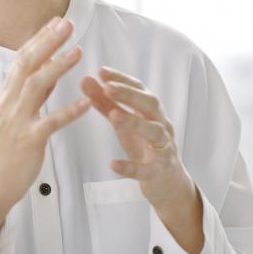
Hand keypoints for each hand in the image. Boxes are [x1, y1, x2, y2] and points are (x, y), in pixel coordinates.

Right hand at [0, 17, 90, 231]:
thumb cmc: (8, 146)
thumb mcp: (16, 111)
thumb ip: (33, 90)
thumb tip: (50, 65)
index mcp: (8, 93)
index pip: (23, 57)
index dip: (39, 38)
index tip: (57, 21)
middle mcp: (10, 102)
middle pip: (28, 64)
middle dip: (48, 42)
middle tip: (68, 24)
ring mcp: (18, 120)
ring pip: (36, 86)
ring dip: (58, 67)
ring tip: (78, 52)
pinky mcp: (28, 141)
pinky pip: (50, 123)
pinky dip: (68, 111)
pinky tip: (86, 103)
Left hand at [80, 67, 193, 208]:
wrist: (167, 181)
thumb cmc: (143, 144)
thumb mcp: (122, 121)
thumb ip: (104, 102)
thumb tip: (85, 79)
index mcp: (151, 110)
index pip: (140, 88)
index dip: (122, 79)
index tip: (102, 71)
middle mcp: (161, 124)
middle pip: (151, 104)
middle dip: (129, 95)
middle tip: (107, 87)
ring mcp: (163, 148)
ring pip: (154, 132)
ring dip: (134, 122)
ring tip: (113, 116)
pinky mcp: (159, 172)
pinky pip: (147, 169)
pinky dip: (131, 167)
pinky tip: (113, 164)